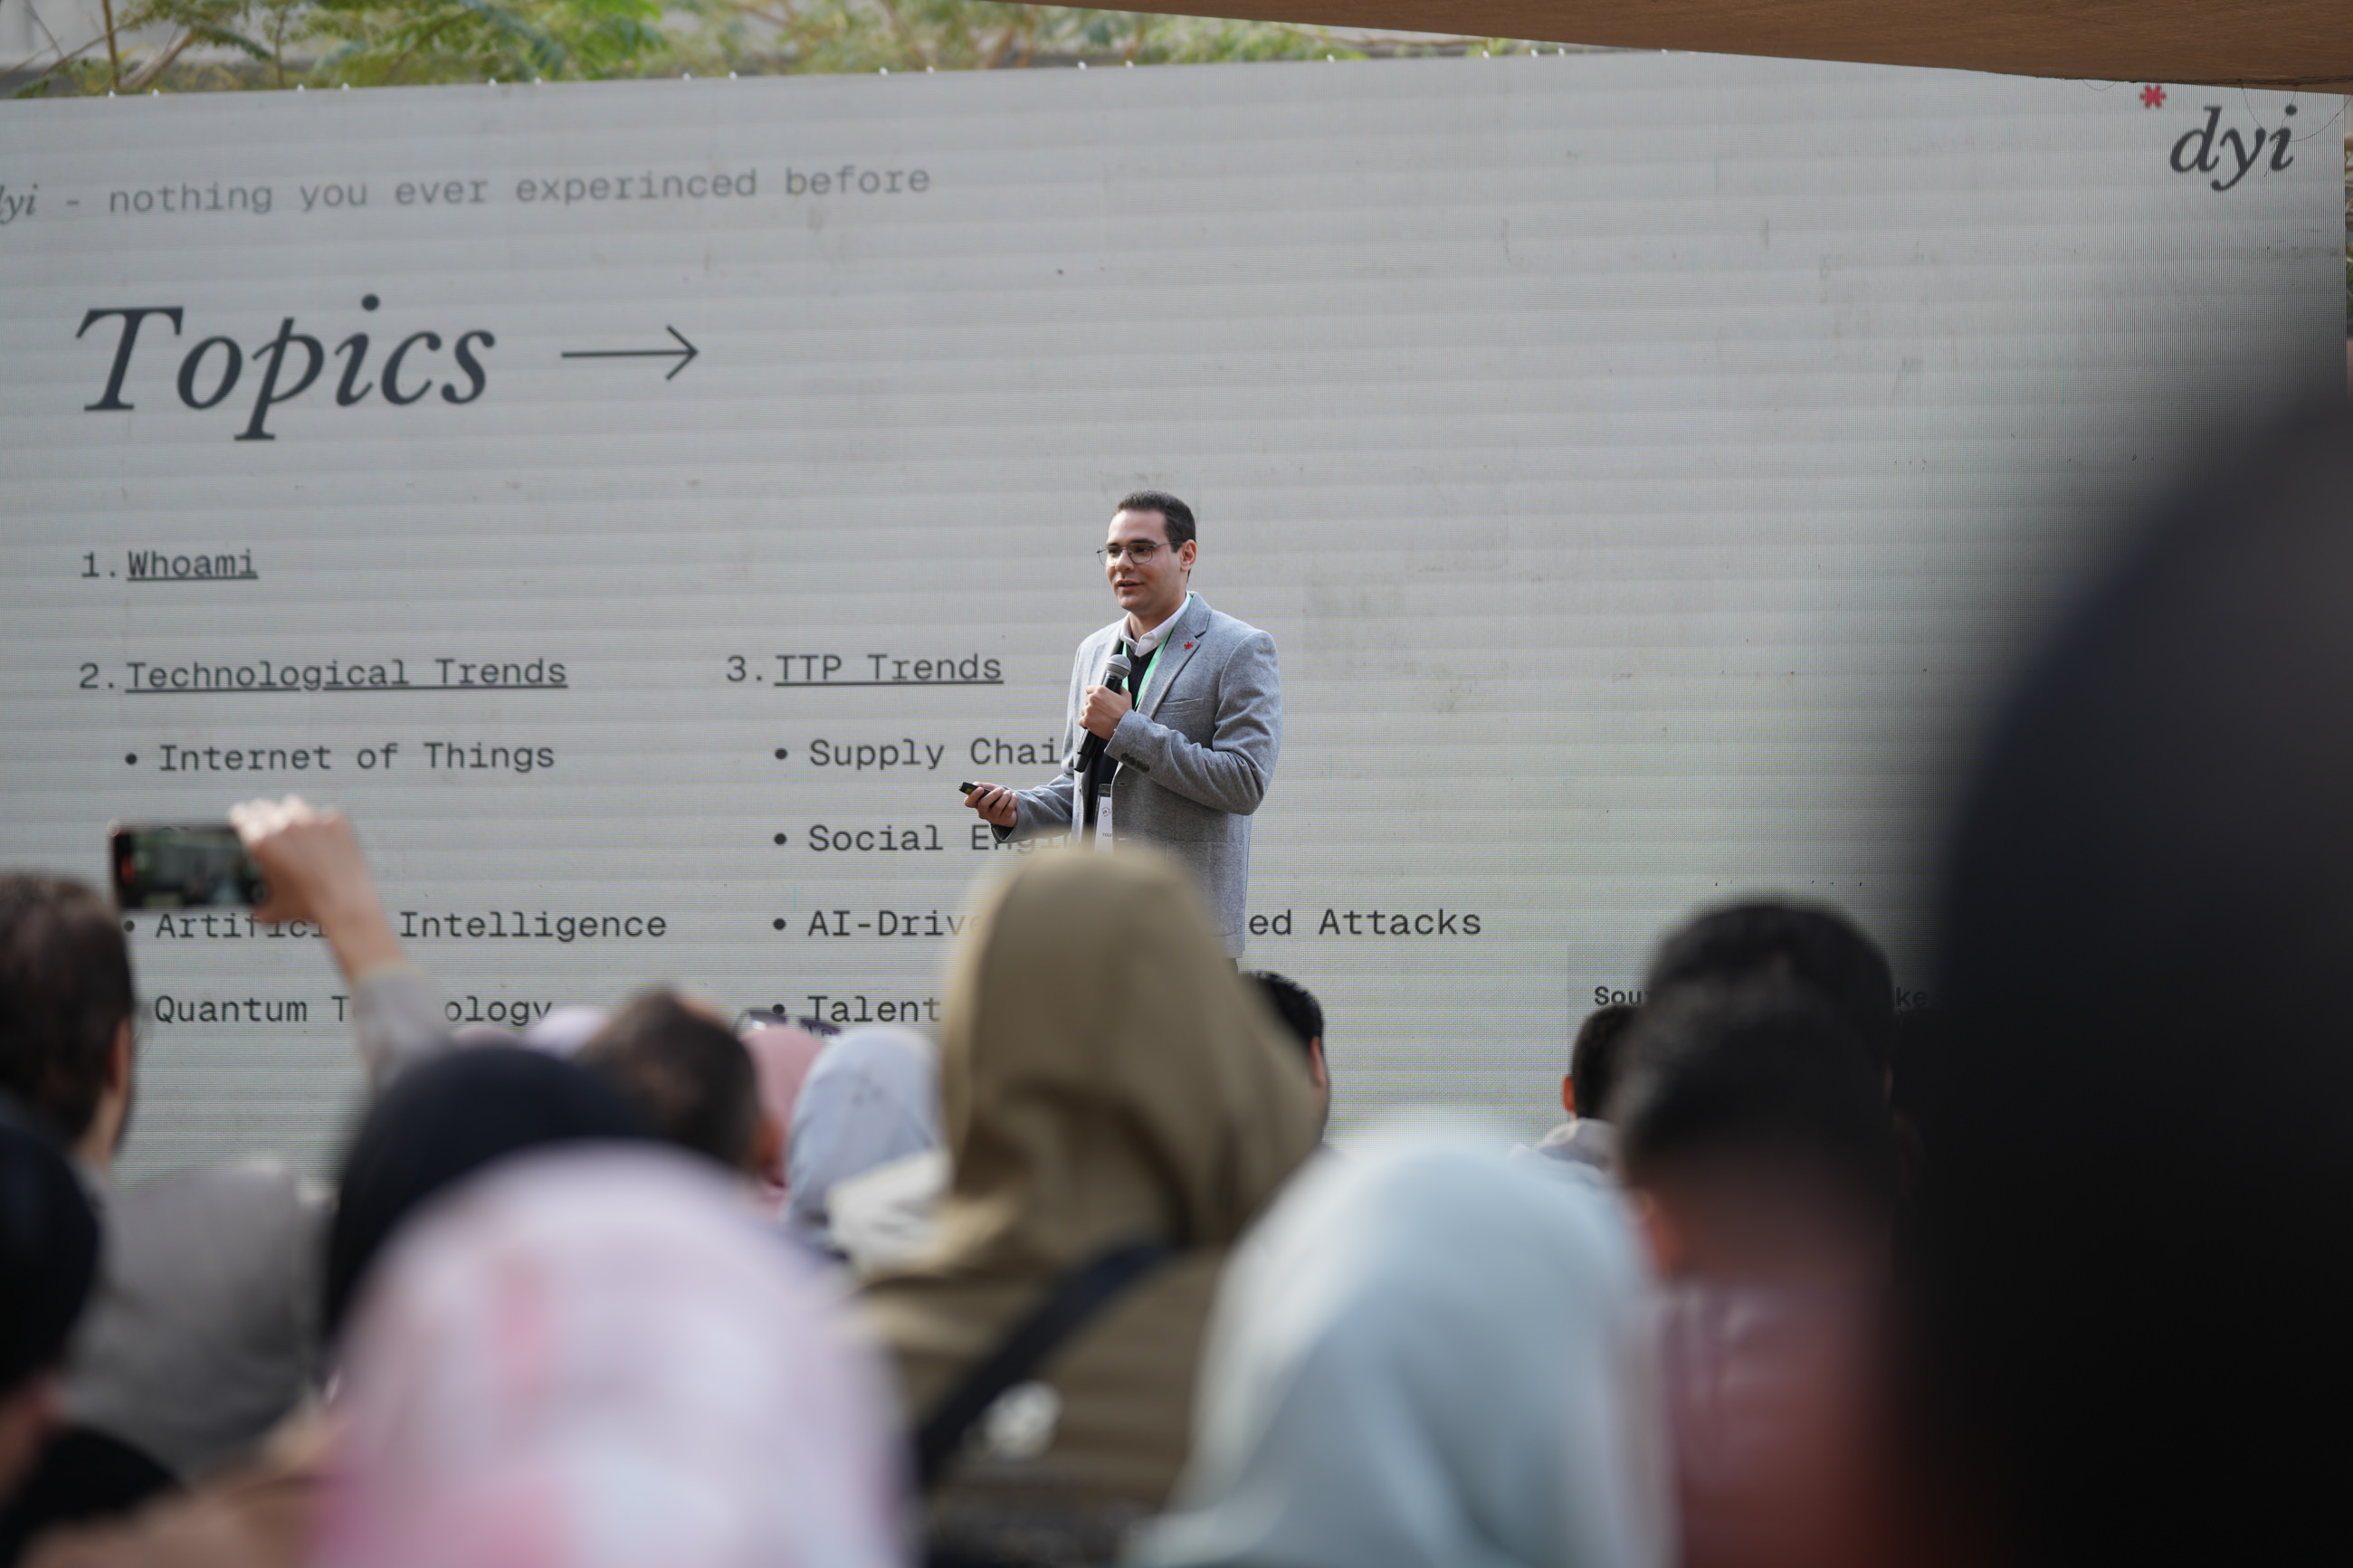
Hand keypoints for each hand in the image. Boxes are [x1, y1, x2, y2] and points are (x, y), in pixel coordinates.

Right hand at [229, 796, 402, 978]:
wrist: (346, 904)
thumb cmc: (309, 907)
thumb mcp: (273, 911)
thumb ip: (258, 905)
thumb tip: (256, 909)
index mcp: (262, 841)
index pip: (242, 816)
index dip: (241, 818)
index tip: (242, 817)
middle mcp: (285, 825)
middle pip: (265, 807)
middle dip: (262, 814)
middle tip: (265, 823)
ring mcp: (312, 820)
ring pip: (293, 805)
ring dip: (290, 814)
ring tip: (293, 826)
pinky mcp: (336, 821)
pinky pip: (323, 815)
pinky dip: (322, 824)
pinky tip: (324, 837)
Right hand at [965, 784, 1017, 828]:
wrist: (1011, 808)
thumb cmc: (997, 797)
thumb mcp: (990, 789)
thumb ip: (982, 785)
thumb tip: (975, 785)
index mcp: (977, 804)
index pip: (968, 802)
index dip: (973, 796)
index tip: (980, 789)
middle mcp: (983, 812)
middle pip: (983, 804)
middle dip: (993, 794)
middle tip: (1001, 789)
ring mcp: (993, 818)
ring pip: (998, 807)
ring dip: (1005, 797)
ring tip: (1009, 792)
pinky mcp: (1003, 820)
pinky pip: (1008, 809)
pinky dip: (1013, 800)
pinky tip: (1014, 796)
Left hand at [1080, 683, 1133, 739]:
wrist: (1123, 728)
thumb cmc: (1125, 713)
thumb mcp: (1126, 696)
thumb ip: (1120, 689)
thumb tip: (1118, 687)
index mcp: (1101, 690)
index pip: (1089, 689)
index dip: (1093, 695)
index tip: (1096, 700)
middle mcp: (1093, 698)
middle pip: (1087, 701)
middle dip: (1092, 706)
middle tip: (1101, 712)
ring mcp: (1088, 709)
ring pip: (1084, 711)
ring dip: (1089, 715)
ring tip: (1098, 719)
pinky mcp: (1086, 720)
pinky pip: (1081, 721)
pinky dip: (1086, 724)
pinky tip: (1093, 725)